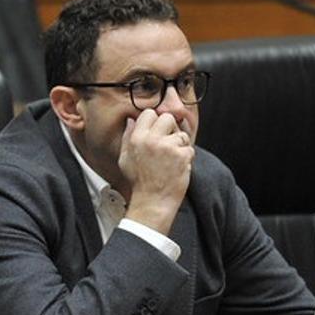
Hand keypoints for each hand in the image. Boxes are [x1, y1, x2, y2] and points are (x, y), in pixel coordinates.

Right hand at [118, 109, 193, 233]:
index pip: (149, 113)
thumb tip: (131, 120)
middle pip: (168, 118)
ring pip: (181, 135)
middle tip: (167, 144)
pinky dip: (186, 158)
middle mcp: (151, 140)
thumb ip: (127, 137)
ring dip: (180, 146)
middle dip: (170, 129)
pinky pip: (189, 148)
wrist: (152, 202)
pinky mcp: (181, 155)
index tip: (157, 132)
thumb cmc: (139, 182)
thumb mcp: (125, 159)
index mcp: (136, 138)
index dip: (155, 121)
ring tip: (171, 160)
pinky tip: (177, 167)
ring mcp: (167, 147)